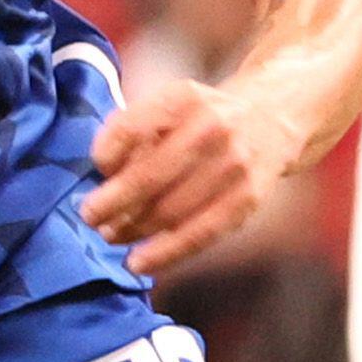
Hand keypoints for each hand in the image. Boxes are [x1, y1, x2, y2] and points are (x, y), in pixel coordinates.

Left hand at [85, 80, 285, 278]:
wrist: (271, 118)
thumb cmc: (203, 117)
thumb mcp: (170, 104)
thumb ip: (132, 128)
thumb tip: (102, 173)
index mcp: (184, 98)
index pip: (132, 128)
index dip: (106, 153)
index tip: (95, 170)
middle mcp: (211, 128)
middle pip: (150, 176)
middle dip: (112, 202)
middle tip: (89, 217)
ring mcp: (233, 165)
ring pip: (171, 210)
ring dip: (133, 229)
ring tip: (110, 236)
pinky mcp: (246, 198)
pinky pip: (200, 234)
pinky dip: (165, 253)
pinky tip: (139, 263)